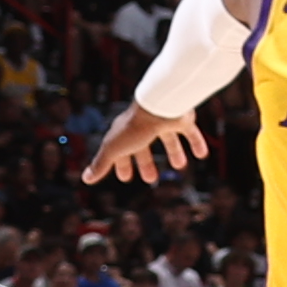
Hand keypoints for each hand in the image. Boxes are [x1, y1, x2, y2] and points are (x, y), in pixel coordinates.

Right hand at [84, 101, 203, 183]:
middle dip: (146, 162)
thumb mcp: (114, 149)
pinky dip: (196, 143)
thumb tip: (85, 179)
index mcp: (126, 132)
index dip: (122, 164)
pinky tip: (201, 154)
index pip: (121, 150)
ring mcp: (164, 121)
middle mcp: (145, 126)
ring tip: (180, 165)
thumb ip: (102, 163)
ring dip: (174, 152)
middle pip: (144, 146)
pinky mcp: (182, 119)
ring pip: (169, 139)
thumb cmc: (136, 128)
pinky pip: (191, 132)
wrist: (160, 107)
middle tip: (151, 180)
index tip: (125, 178)